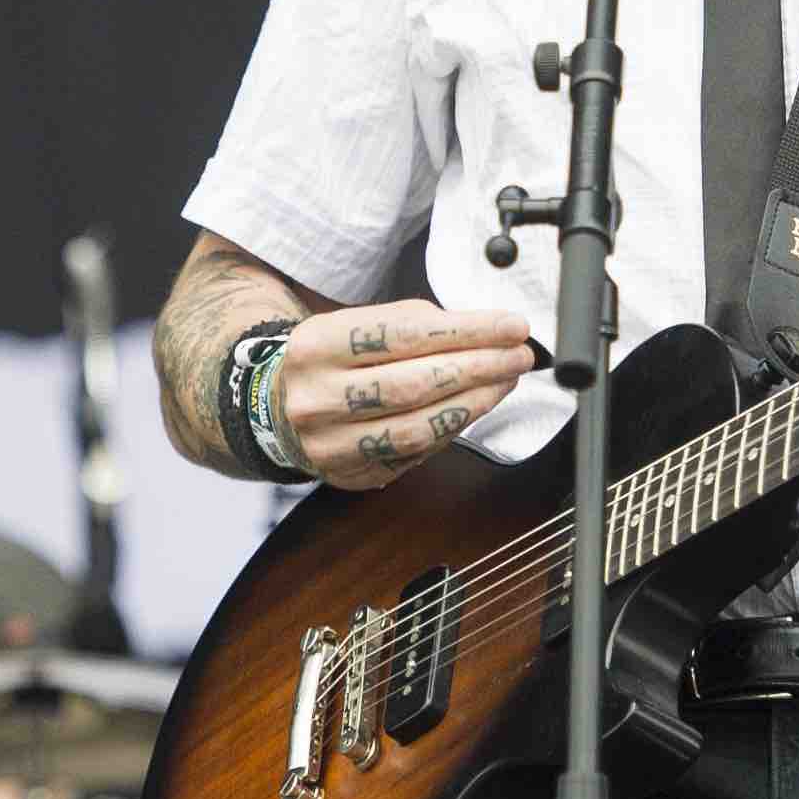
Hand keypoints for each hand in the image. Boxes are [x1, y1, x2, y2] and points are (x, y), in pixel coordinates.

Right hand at [274, 300, 539, 490]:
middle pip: (414, 382)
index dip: (467, 330)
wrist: (279, 408)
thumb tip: (489, 332)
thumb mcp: (358, 324)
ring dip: (474, 402)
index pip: (405, 333)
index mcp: (317, 345)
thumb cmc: (335, 359)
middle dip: (479, 367)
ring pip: (416, 426)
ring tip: (505, 381)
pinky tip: (475, 408)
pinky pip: (414, 453)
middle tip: (518, 355)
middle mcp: (317, 396)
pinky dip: (452, 428)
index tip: (511, 326)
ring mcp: (330, 442)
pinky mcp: (349, 474)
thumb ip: (417, 325)